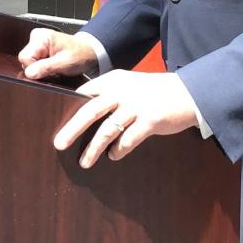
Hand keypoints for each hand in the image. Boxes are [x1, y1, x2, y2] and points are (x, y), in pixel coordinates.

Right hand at [18, 28, 97, 80]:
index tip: (49, 70)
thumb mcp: (65, 63)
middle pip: (25, 60)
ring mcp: (37, 42)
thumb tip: (29, 73)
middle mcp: (37, 37)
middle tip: (54, 68)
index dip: (35, 68)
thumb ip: (46, 67)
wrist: (88, 51)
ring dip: (41, 68)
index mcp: (42, 37)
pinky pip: (33, 62)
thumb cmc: (80, 54)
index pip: (25, 57)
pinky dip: (42, 67)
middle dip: (38, 69)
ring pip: (29, 62)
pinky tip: (52, 65)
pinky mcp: (39, 48)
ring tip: (55, 67)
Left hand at [53, 70, 199, 168]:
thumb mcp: (128, 85)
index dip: (68, 107)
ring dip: (93, 148)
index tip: (54, 121)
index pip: (84, 93)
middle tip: (58, 144)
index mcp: (113, 80)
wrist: (187, 92)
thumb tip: (83, 114)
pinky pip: (128, 139)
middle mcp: (122, 91)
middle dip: (72, 129)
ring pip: (107, 130)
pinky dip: (119, 150)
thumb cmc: (153, 92)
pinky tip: (114, 156)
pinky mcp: (150, 120)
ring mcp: (136, 105)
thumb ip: (109, 95)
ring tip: (85, 162)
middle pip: (90, 111)